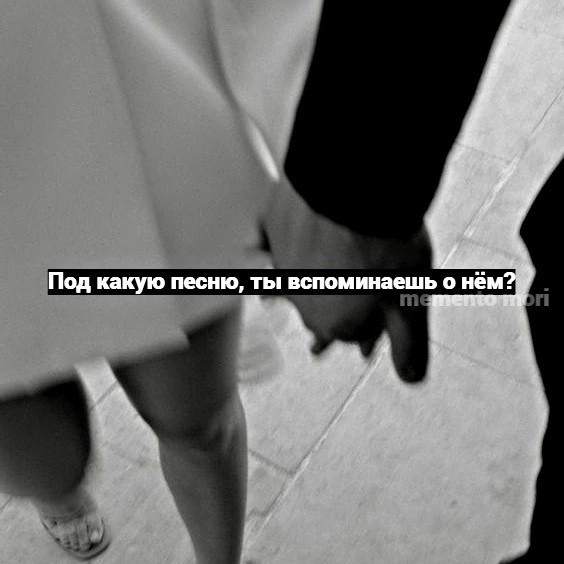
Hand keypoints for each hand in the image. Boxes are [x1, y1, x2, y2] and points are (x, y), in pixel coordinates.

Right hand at [263, 178, 431, 382]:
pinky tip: (259, 248)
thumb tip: (410, 378)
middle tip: (333, 323)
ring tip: (301, 289)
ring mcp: (282, 264)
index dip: (367, 331)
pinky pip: (265, 245)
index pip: (350, 335)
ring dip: (303, 285)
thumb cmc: (386, 241)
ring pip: (293, 281)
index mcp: (334, 321)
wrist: (354, 183)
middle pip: (319, 312)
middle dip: (333, 316)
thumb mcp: (411, 298)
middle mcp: (302, 299)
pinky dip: (267, 248)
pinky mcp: (272, 230)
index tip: (374, 332)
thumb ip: (408, 342)